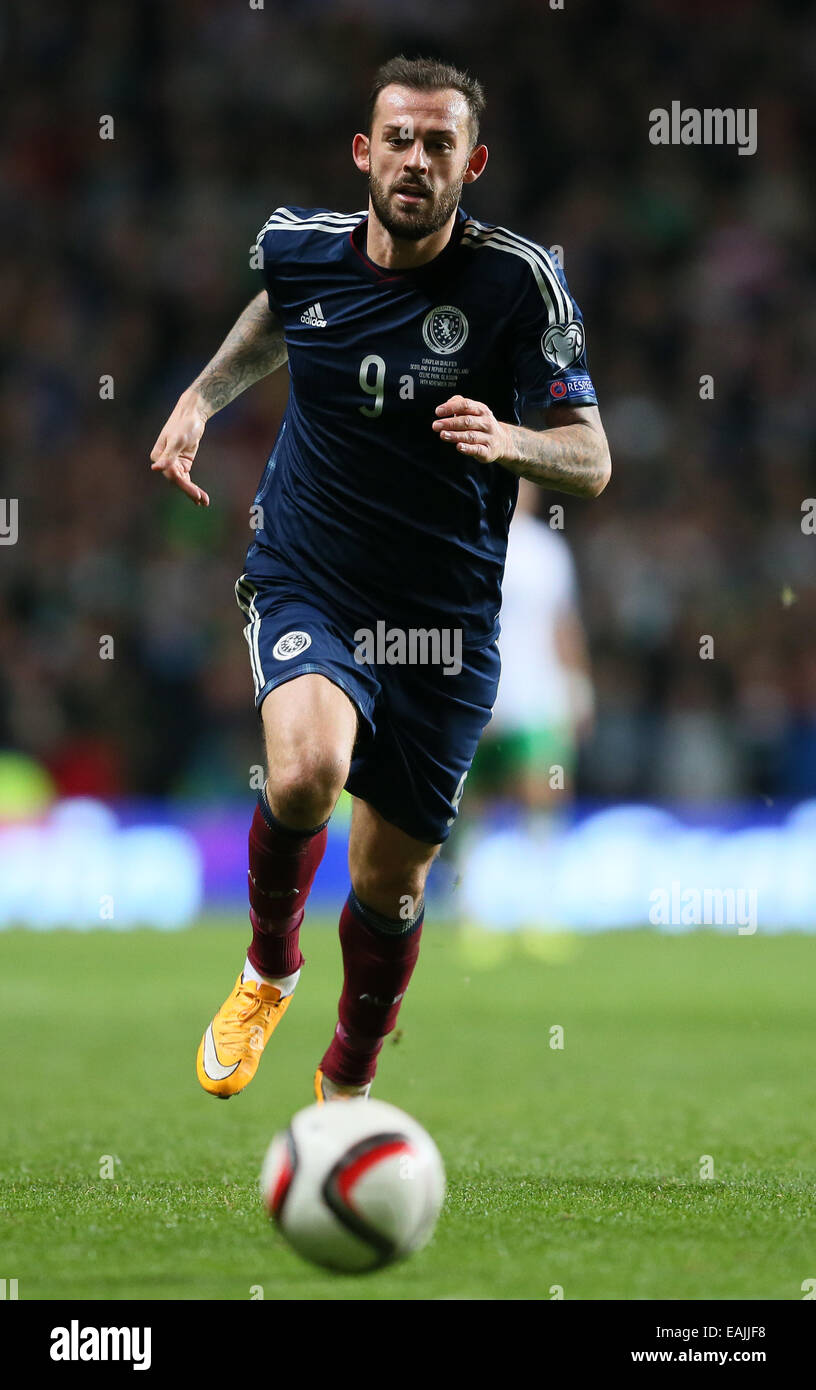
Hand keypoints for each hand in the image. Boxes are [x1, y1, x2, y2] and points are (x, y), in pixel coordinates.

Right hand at [149, 390, 210, 505]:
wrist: (192, 412)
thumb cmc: (184, 423)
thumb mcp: (178, 440)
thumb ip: (168, 455)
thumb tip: (155, 468)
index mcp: (158, 456)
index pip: (172, 475)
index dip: (185, 486)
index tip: (197, 494)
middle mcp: (163, 461)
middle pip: (177, 480)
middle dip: (190, 491)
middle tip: (203, 501)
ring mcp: (173, 462)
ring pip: (182, 481)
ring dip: (192, 491)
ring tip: (205, 502)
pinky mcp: (182, 462)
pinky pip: (186, 477)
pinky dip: (192, 485)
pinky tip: (200, 496)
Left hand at [432, 395, 513, 463]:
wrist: (502, 442)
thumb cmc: (481, 425)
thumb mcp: (474, 411)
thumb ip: (460, 404)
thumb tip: (447, 404)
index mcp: (481, 410)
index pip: (466, 405)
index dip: (451, 407)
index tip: (438, 411)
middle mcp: (486, 422)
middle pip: (467, 421)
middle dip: (450, 423)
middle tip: (436, 425)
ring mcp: (488, 437)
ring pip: (471, 435)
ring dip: (455, 435)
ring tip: (443, 435)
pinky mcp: (487, 451)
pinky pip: (477, 449)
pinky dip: (467, 448)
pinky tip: (459, 446)